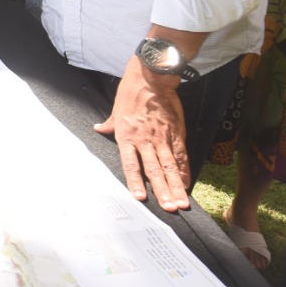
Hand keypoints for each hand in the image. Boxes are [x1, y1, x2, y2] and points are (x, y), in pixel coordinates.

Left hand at [94, 58, 190, 210]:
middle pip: (154, 170)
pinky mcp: (177, 133)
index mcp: (127, 136)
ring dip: (176, 186)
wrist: (152, 77)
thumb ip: (109, 124)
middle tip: (169, 208)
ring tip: (181, 203)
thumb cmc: (132, 92)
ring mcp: (162, 138)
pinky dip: (184, 170)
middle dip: (162, 191)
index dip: (135, 182)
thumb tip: (98, 128)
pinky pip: (181, 155)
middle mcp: (145, 140)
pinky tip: (187, 184)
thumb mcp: (116, 109)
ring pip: (170, 166)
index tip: (140, 198)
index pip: (131, 164)